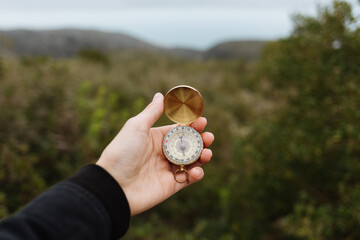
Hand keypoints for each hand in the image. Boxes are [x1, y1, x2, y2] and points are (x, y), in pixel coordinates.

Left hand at [96, 93, 213, 215]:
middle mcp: (163, 153)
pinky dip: (196, 174)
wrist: (113, 185)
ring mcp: (168, 169)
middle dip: (201, 140)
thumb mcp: (136, 127)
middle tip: (208, 137)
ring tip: (206, 153)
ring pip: (192, 161)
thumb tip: (160, 95)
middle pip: (189, 145)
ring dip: (203, 156)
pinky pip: (189, 179)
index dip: (192, 125)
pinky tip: (195, 171)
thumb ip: (151, 112)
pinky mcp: (171, 185)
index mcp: (156, 138)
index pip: (179, 130)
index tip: (202, 121)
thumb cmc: (122, 153)